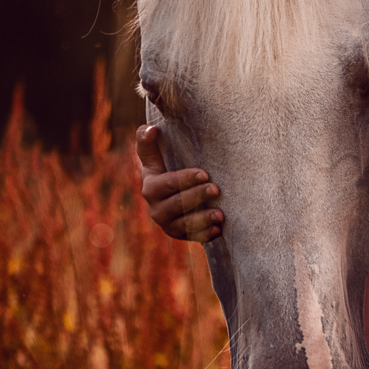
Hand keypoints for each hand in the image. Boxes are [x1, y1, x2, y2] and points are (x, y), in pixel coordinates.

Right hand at [137, 124, 221, 242]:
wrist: (174, 193)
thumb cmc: (167, 168)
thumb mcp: (156, 156)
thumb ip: (148, 141)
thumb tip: (152, 130)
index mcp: (151, 185)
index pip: (165, 184)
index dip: (184, 179)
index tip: (205, 173)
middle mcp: (156, 207)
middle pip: (175, 205)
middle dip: (196, 197)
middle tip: (216, 189)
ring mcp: (167, 223)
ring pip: (183, 225)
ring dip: (201, 219)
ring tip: (220, 214)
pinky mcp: (179, 234)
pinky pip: (191, 238)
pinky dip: (205, 234)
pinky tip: (219, 229)